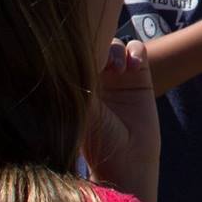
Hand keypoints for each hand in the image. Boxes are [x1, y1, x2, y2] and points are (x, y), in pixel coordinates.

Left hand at [86, 40, 158, 183]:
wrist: (128, 160)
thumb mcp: (81, 109)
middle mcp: (95, 75)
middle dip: (96, 41)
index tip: (78, 53)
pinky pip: (136, 49)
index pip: (73, 51)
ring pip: (114, 43)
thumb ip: (74, 82)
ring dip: (114, 49)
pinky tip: (134, 66)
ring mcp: (118, 75)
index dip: (76, 45)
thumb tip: (61, 57)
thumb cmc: (97, 141)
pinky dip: (135, 51)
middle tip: (98, 57)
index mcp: (75, 81)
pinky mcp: (140, 75)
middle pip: (95, 42)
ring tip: (117, 68)